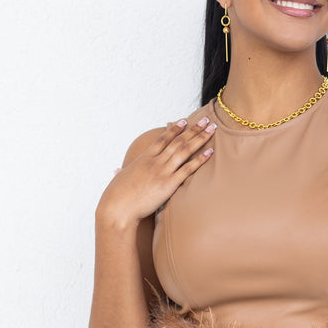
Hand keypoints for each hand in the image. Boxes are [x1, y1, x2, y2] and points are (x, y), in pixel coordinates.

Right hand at [97, 116, 215, 226]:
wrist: (117, 208)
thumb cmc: (116, 196)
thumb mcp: (119, 180)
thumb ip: (121, 173)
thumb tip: (117, 170)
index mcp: (144, 159)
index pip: (162, 140)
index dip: (174, 129)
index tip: (184, 121)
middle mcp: (155, 162)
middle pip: (178, 141)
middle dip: (193, 129)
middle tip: (205, 119)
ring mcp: (162, 172)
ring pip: (185, 150)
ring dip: (200, 138)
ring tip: (212, 129)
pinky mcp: (168, 184)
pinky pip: (188, 168)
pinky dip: (200, 159)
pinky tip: (210, 151)